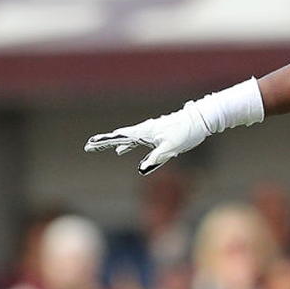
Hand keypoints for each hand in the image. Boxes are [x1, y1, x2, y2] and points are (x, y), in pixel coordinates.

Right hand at [85, 101, 210, 174]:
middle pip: (121, 136)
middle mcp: (145, 130)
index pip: (121, 137)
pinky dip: (127, 144)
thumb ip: (156, 158)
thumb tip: (142, 168)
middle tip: (89, 145)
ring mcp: (150, 131)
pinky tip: (123, 150)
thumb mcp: (171, 148)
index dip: (105, 142)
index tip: (90, 144)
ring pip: (128, 138)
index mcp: (146, 132)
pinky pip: (137, 140)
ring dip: (114, 143)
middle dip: (105, 141)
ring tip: (100, 146)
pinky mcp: (156, 133)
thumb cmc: (186, 132)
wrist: (200, 119)